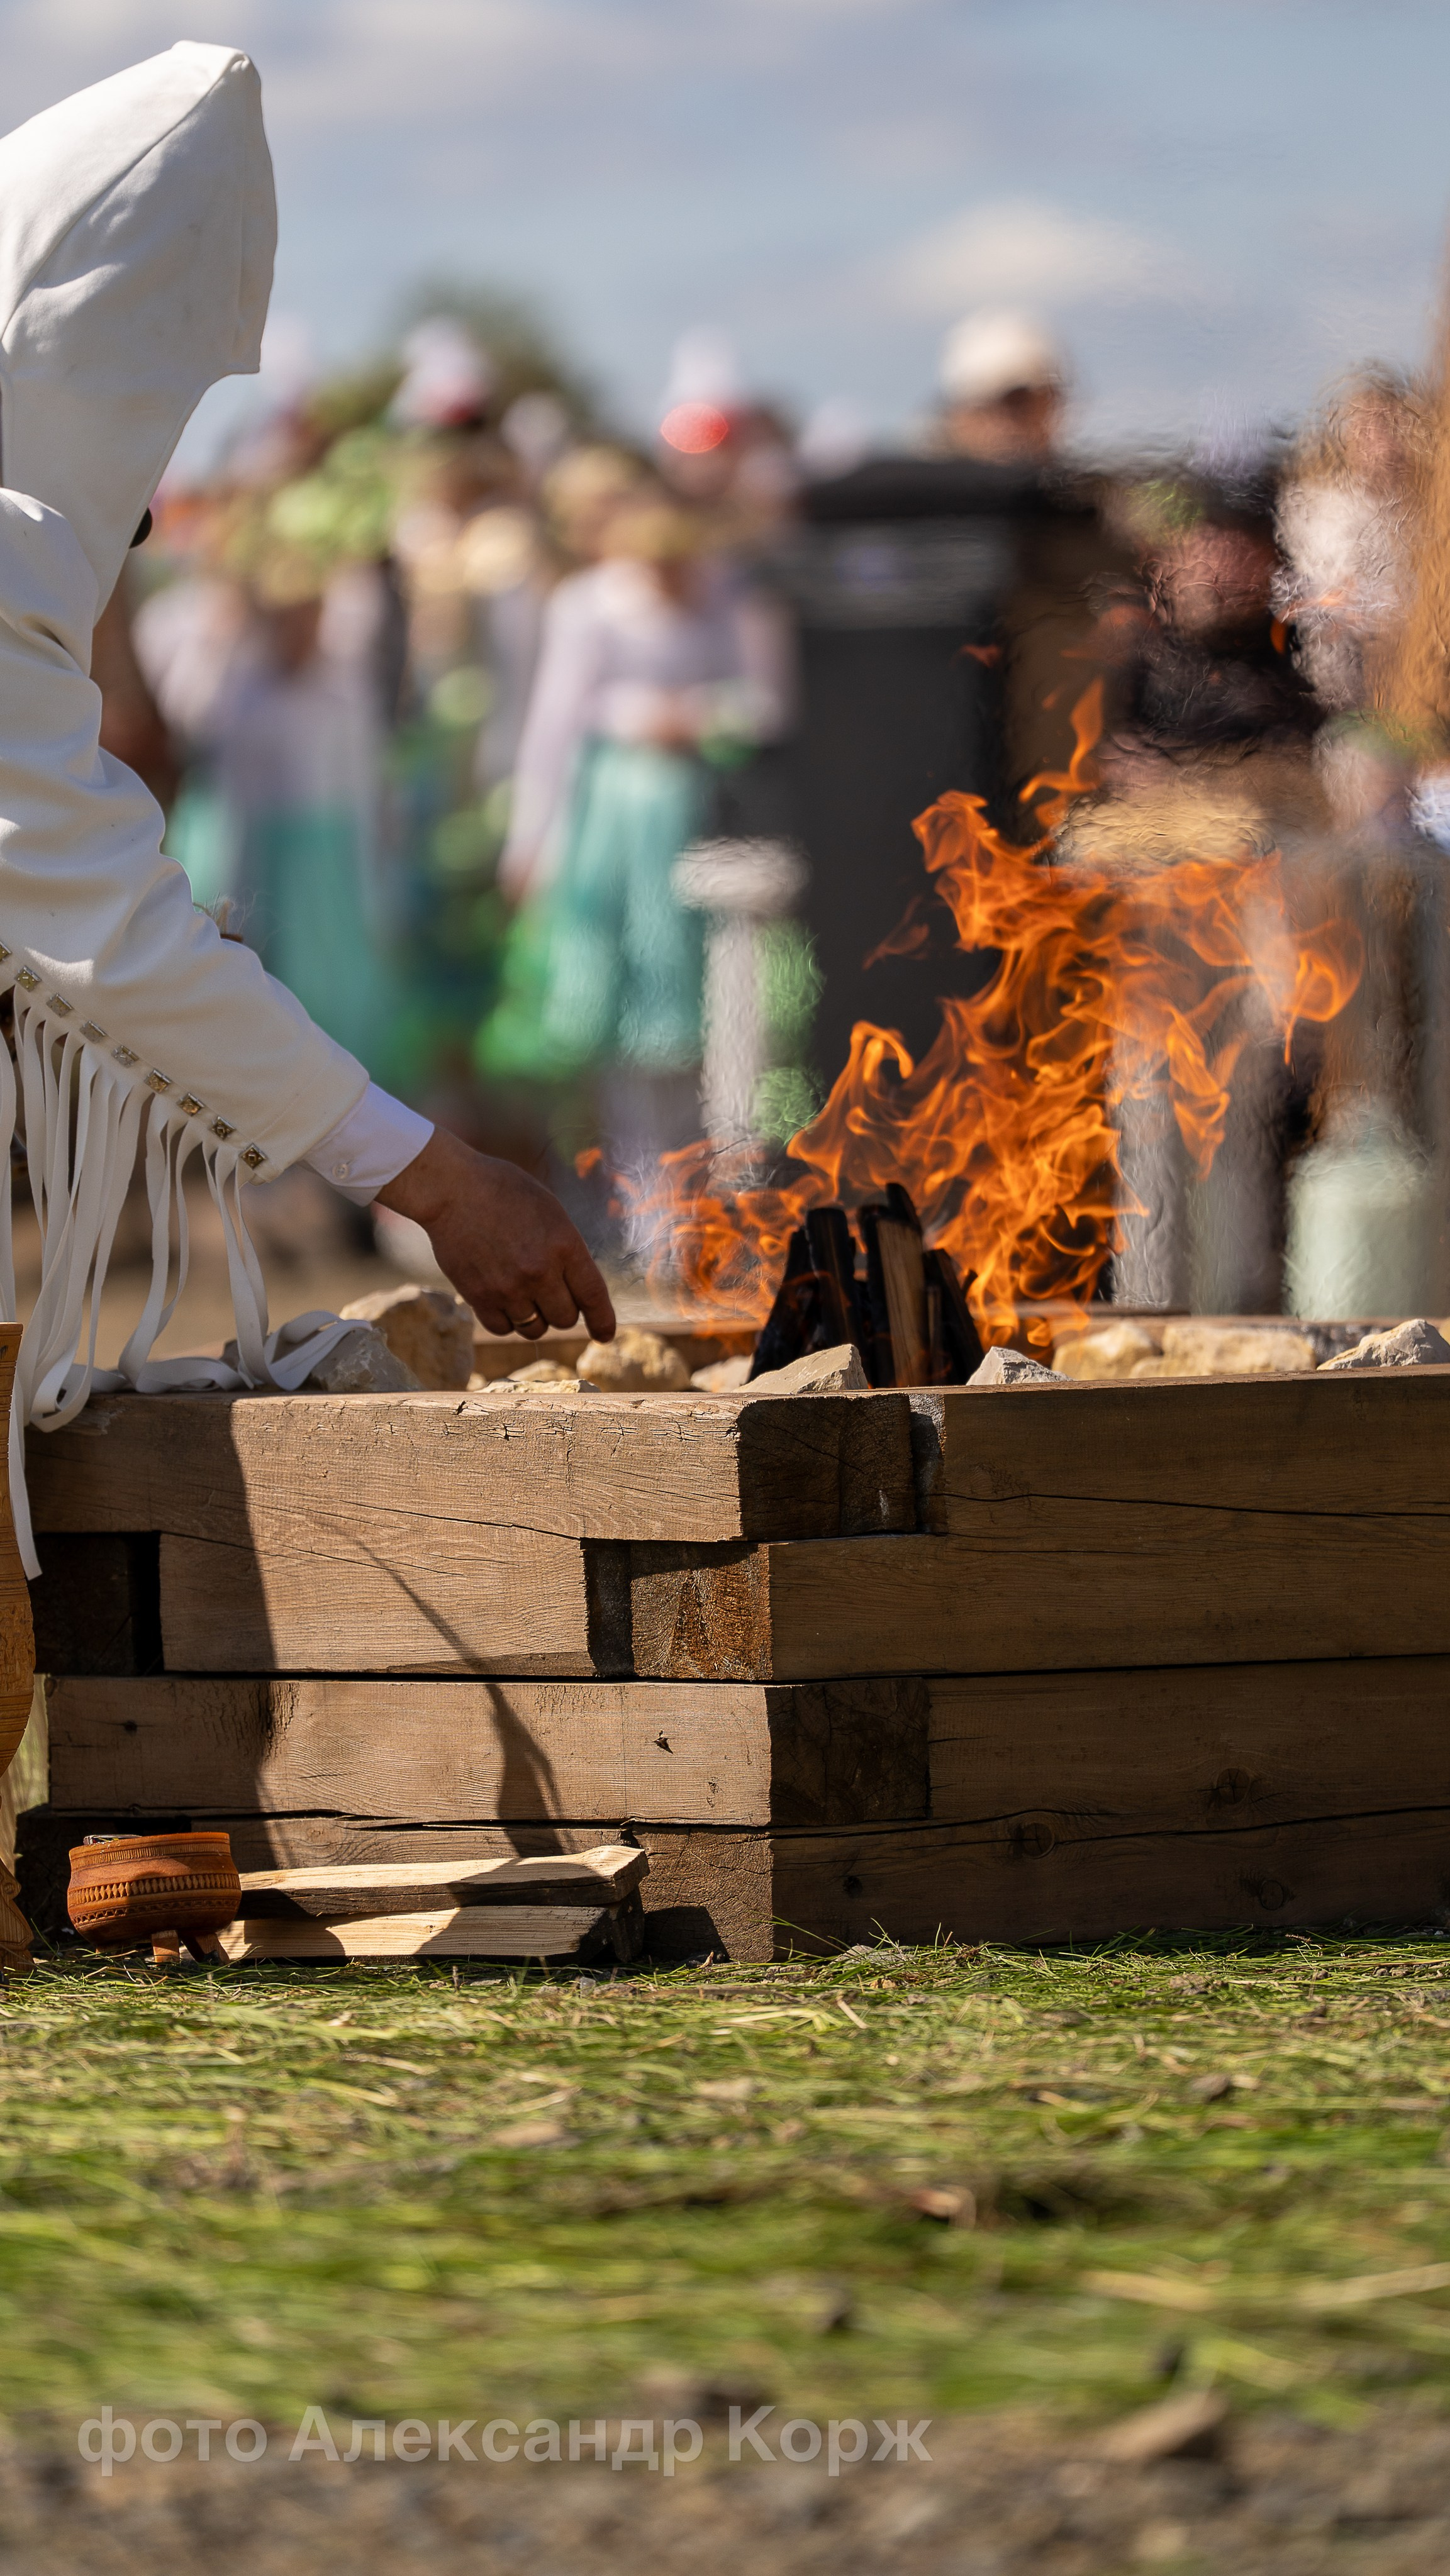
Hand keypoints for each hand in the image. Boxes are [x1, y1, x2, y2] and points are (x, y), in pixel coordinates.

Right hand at [376, 1127, 615, 1341]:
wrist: (451, 1189)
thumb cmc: (504, 1192)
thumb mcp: (550, 1212)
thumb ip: (566, 1250)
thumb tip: (577, 1287)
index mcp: (564, 1245)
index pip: (593, 1297)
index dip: (602, 1321)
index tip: (605, 1335)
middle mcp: (540, 1272)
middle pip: (565, 1319)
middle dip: (561, 1310)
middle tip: (548, 1293)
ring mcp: (508, 1288)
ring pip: (535, 1329)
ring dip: (534, 1317)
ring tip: (522, 1294)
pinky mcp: (479, 1297)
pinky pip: (503, 1329)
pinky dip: (506, 1321)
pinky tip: (502, 1300)